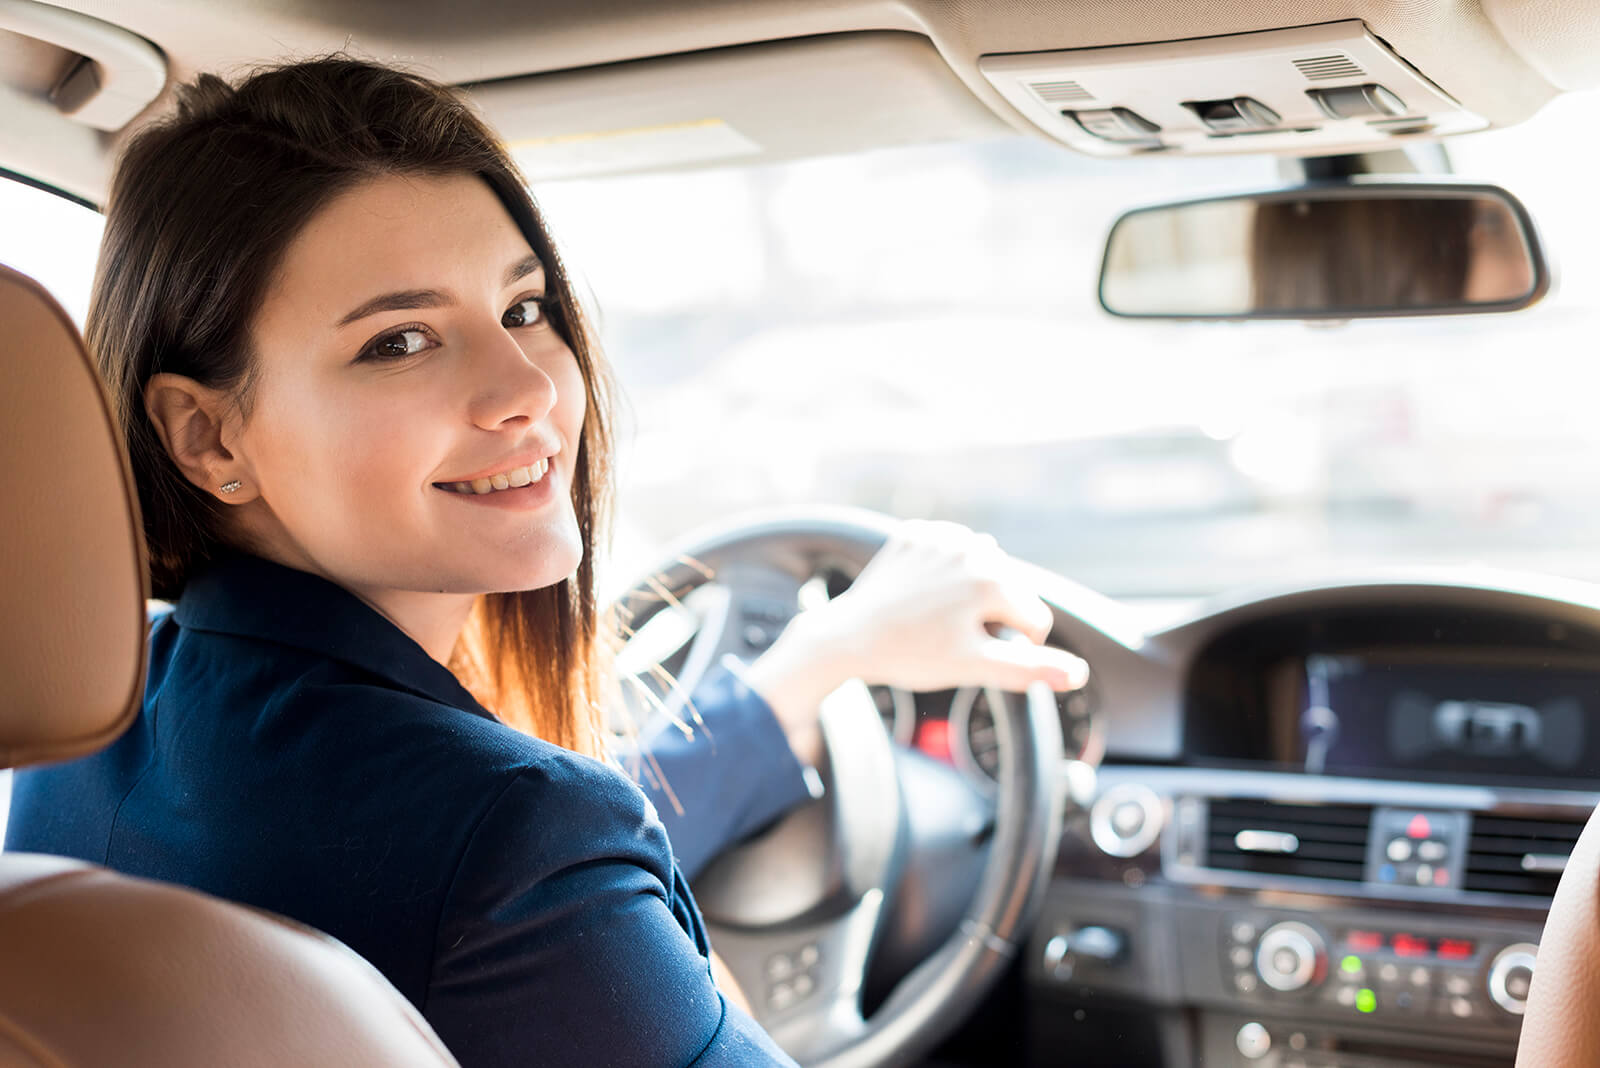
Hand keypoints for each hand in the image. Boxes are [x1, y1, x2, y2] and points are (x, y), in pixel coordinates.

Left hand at [743, 520, 1088, 764]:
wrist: (847, 638)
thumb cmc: (913, 656)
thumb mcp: (974, 667)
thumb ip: (1030, 669)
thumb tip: (1078, 675)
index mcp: (994, 580)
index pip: (1034, 619)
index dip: (1015, 647)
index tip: (977, 656)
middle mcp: (973, 547)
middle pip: (1009, 590)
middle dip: (993, 617)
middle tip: (951, 638)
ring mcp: (941, 537)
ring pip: (980, 568)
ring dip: (971, 592)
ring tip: (937, 618)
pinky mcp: (914, 534)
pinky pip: (946, 553)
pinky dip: (943, 571)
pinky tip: (922, 595)